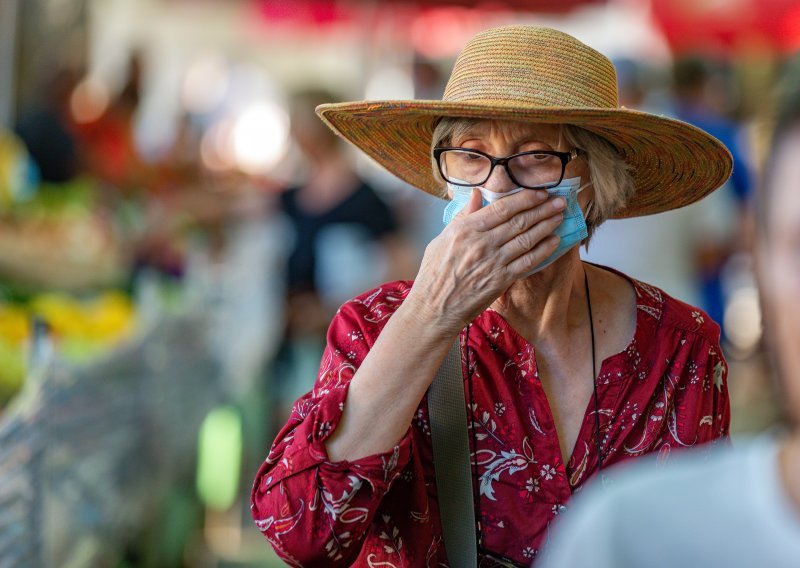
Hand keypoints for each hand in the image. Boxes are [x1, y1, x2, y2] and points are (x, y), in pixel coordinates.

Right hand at [406, 188, 564, 332]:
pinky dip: (543, 250)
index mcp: (466, 229)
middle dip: (542, 209)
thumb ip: (463, 216)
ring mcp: (493, 262)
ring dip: (546, 226)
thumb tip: (477, 195)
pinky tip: (554, 241)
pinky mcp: (501, 280)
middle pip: (519, 221)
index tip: (540, 193)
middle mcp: (482, 243)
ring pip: (526, 239)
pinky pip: (528, 262)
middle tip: (559, 202)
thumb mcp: (441, 239)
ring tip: (559, 217)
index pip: (502, 208)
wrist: (434, 308)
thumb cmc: (434, 274)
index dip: (525, 199)